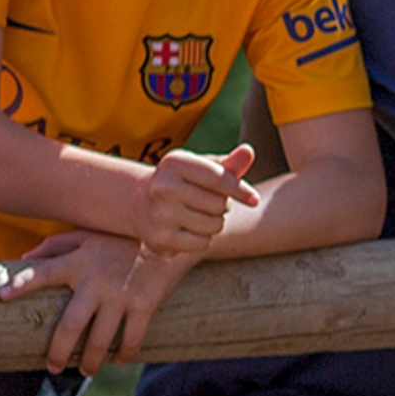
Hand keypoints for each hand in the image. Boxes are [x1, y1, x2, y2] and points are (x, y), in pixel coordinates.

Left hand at [0, 230, 200, 366]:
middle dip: (58, 352)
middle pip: (69, 326)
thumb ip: (57, 245)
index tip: (0, 297)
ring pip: (98, 340)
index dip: (20, 284)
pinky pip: (130, 339)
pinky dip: (123, 354)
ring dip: (90, 362)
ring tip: (86, 371)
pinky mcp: (144, 305)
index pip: (43, 273)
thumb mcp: (89, 236)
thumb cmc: (122, 239)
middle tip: (53, 367)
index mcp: (79, 262)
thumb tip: (25, 256)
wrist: (170, 239)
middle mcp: (96, 280)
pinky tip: (119, 360)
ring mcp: (121, 295)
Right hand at [135, 145, 259, 257]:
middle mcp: (163, 187)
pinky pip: (204, 243)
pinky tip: (188, 229)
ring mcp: (160, 215)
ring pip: (214, 226)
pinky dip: (203, 239)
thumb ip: (229, 163)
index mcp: (174, 163)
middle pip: (219, 204)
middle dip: (222, 205)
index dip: (240, 190)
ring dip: (214, 223)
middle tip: (207, 202)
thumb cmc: (183, 182)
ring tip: (197, 214)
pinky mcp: (161, 240)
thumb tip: (249, 151)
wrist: (140, 204)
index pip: (218, 178)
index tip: (254, 200)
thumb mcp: (203, 167)